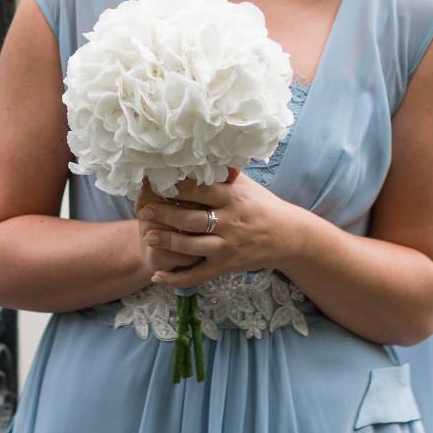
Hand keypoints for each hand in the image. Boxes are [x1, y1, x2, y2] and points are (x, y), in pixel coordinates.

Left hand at [135, 170, 300, 288]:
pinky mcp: (226, 266)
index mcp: (232, 198)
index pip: (199, 190)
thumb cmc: (263, 206)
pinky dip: (177, 279)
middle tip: (144, 209)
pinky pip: (198, 274)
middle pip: (191, 219)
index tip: (157, 182)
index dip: (176, 187)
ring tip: (148, 236)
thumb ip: (222, 174)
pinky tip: (158, 277)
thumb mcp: (246, 186)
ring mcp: (227, 246)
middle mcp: (229, 222)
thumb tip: (197, 154)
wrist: (288, 236)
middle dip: (165, 214)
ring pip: (191, 247)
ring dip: (168, 242)